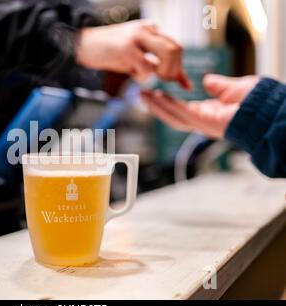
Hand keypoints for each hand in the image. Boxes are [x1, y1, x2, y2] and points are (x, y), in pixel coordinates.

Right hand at [76, 20, 192, 89]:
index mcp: (150, 30)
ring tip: (144, 76)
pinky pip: (148, 67)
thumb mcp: (134, 56)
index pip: (175, 47)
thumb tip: (178, 79)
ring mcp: (136, 37)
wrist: (80, 44)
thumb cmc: (107, 53)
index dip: (179, 68)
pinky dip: (143, 76)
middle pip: (175, 50)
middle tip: (163, 82)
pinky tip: (131, 74)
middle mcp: (146, 29)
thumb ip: (154, 63)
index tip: (176, 83)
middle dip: (173, 71)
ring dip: (161, 73)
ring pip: (167, 55)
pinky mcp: (126, 48)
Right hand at [141, 74, 259, 138]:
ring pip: (172, 116)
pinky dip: (167, 105)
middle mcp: (202, 121)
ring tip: (143, 95)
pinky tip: (157, 96)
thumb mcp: (232, 88)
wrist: (266, 109)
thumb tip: (207, 80)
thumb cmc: (256, 102)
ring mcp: (202, 123)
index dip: (166, 102)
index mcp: (207, 114)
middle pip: (171, 116)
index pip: (180, 110)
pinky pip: (181, 112)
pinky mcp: (203, 121)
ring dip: (156, 106)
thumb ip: (218, 85)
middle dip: (155, 106)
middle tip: (141, 94)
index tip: (154, 92)